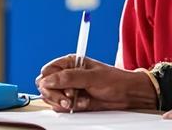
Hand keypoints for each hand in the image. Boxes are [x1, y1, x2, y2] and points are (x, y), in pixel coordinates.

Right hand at [35, 55, 156, 111]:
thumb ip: (69, 78)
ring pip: (51, 99)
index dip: (50, 81)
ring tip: (79, 100)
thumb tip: (48, 80)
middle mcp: (67, 75)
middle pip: (45, 87)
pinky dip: (70, 108)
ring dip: (64, 103)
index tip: (62, 87)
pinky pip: (61, 107)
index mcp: (70, 63)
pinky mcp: (72, 100)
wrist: (126, 94)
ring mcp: (68, 88)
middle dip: (56, 95)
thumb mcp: (93, 77)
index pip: (47, 71)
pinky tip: (83, 103)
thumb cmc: (115, 80)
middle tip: (70, 97)